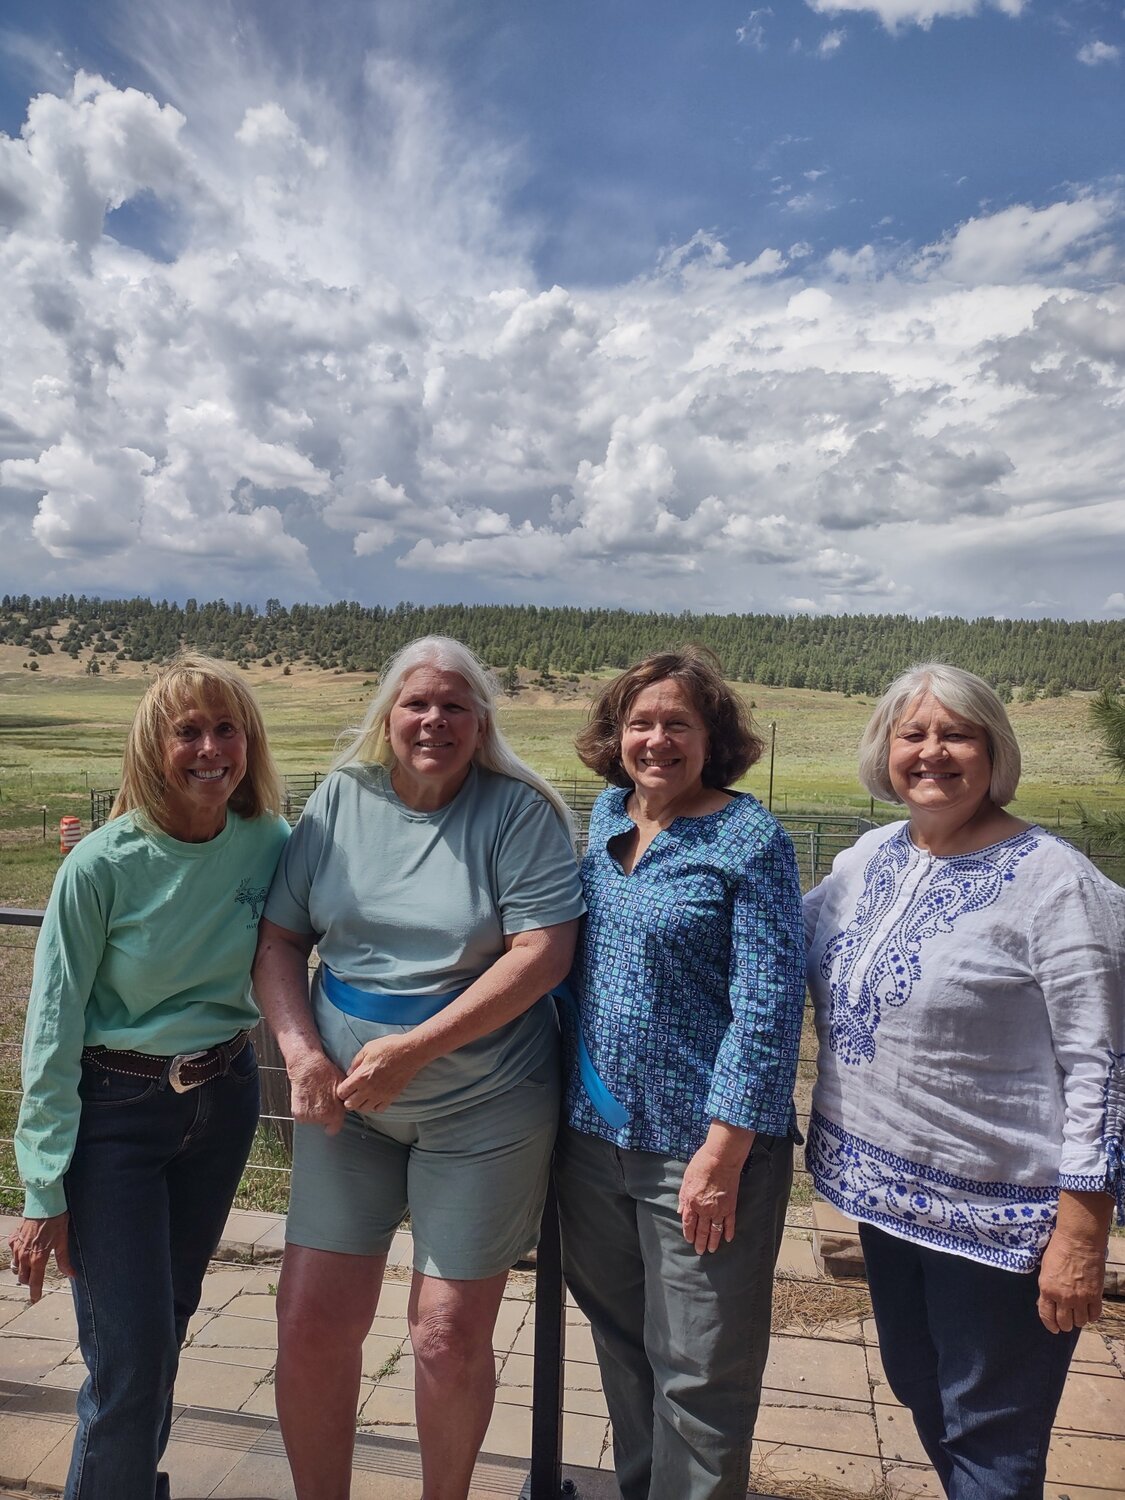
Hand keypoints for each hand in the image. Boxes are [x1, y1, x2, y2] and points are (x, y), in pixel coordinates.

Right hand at [8, 1214, 73, 1302]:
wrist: (44, 1204)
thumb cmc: (56, 1222)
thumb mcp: (63, 1242)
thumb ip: (65, 1260)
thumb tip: (72, 1275)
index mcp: (38, 1259)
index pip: (34, 1282)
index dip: (35, 1293)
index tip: (35, 1299)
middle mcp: (24, 1256)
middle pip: (23, 1278)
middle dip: (29, 1281)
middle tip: (37, 1279)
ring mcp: (17, 1248)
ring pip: (16, 1267)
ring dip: (22, 1270)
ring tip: (31, 1266)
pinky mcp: (13, 1239)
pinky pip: (13, 1253)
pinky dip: (18, 1256)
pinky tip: (26, 1250)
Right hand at [287, 1049, 346, 1134]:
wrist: (308, 1066)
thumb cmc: (325, 1073)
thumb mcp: (343, 1086)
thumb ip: (345, 1101)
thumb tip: (349, 1104)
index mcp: (335, 1113)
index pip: (334, 1130)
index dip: (332, 1123)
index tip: (330, 1119)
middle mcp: (322, 1117)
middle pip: (321, 1123)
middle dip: (322, 1115)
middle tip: (321, 1101)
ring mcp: (309, 1116)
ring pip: (311, 1120)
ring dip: (311, 1112)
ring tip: (313, 1097)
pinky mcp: (298, 1113)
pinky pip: (301, 1117)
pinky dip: (302, 1110)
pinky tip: (306, 1098)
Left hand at [337, 1034, 420, 1112]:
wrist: (410, 1052)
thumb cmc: (389, 1047)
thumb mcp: (367, 1049)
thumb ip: (355, 1062)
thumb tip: (349, 1073)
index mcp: (360, 1077)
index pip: (342, 1093)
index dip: (341, 1090)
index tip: (345, 1085)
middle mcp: (368, 1089)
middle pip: (350, 1105)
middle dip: (348, 1099)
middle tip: (353, 1091)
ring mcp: (380, 1095)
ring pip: (363, 1109)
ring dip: (361, 1103)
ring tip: (364, 1095)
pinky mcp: (391, 1097)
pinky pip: (378, 1109)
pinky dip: (375, 1106)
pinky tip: (375, 1097)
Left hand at [678, 1140, 747, 1255]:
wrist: (721, 1159)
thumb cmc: (701, 1165)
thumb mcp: (686, 1180)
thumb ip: (683, 1198)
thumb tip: (680, 1211)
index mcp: (692, 1202)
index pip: (688, 1223)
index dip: (689, 1233)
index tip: (689, 1240)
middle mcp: (705, 1209)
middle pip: (702, 1230)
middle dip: (700, 1242)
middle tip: (700, 1251)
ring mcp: (719, 1209)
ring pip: (715, 1230)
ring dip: (713, 1241)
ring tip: (712, 1250)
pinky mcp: (731, 1206)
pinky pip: (729, 1223)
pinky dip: (728, 1232)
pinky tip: (727, 1239)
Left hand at [1038, 1229, 1105, 1333]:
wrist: (1079, 1241)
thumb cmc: (1059, 1249)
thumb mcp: (1045, 1269)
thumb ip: (1047, 1288)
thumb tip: (1047, 1301)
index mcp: (1047, 1290)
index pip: (1046, 1316)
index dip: (1050, 1325)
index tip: (1054, 1329)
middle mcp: (1063, 1297)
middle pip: (1065, 1323)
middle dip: (1065, 1324)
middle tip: (1067, 1321)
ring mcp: (1081, 1298)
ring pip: (1081, 1322)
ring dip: (1079, 1320)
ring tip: (1078, 1315)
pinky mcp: (1095, 1295)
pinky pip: (1094, 1315)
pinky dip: (1092, 1316)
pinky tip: (1089, 1311)